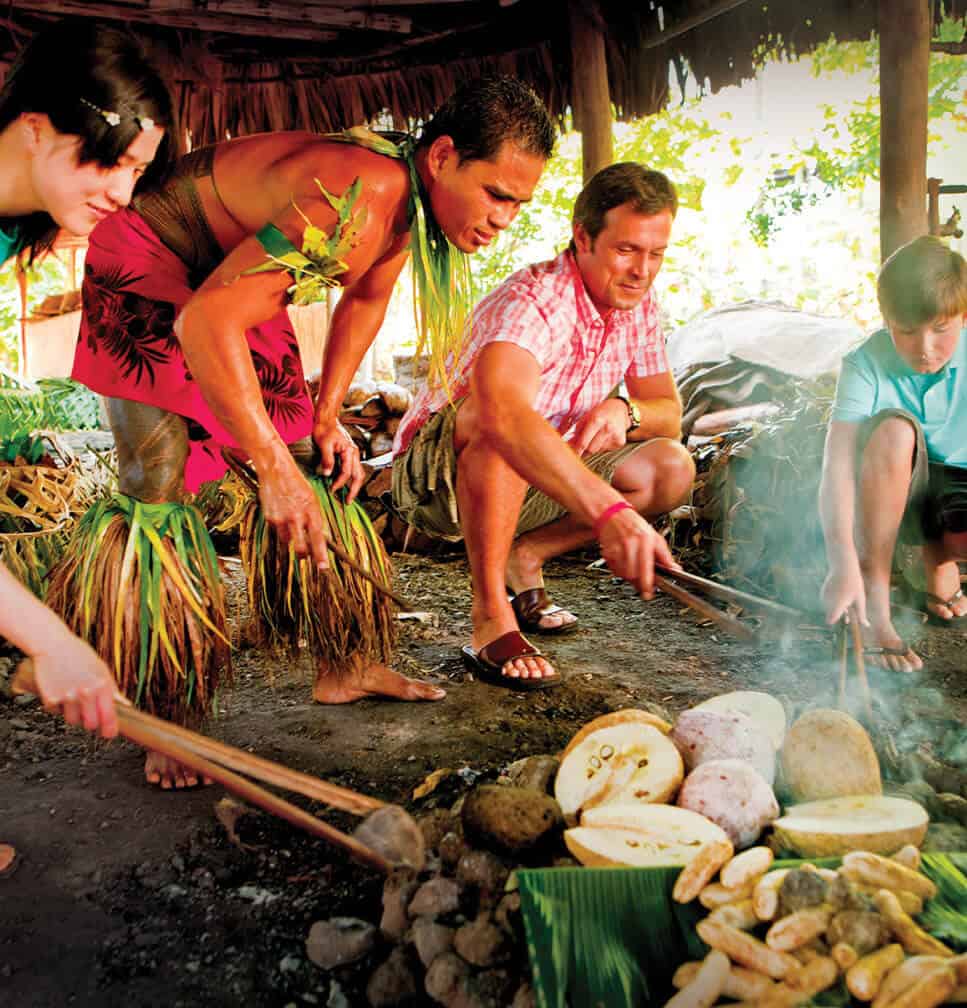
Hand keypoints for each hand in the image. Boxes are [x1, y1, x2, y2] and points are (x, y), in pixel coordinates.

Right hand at [31, 636, 120, 739]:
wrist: (53, 645)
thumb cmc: (79, 655)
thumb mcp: (101, 669)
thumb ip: (112, 689)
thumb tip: (126, 705)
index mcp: (102, 685)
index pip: (109, 715)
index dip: (110, 729)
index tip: (109, 734)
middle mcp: (86, 692)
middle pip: (91, 724)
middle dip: (90, 721)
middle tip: (88, 712)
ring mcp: (68, 696)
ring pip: (73, 720)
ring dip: (73, 714)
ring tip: (73, 697)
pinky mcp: (51, 697)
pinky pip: (56, 712)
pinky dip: (57, 706)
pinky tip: (60, 691)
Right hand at [255, 449, 329, 568]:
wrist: (276, 470)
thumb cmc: (297, 483)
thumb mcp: (312, 499)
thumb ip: (315, 518)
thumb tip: (320, 537)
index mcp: (311, 511)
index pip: (318, 538)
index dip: (321, 555)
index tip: (323, 568)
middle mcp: (297, 517)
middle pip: (301, 547)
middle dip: (305, 556)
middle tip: (306, 558)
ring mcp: (282, 519)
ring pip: (288, 542)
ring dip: (292, 542)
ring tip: (293, 531)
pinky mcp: (270, 518)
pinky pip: (277, 533)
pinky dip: (282, 531)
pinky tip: (283, 519)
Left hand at [312, 417, 364, 501]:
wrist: (326, 419)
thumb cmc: (325, 429)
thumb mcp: (324, 444)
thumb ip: (327, 460)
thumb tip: (327, 474)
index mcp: (350, 450)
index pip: (347, 472)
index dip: (340, 482)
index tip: (332, 489)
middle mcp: (354, 453)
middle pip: (358, 476)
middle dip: (354, 490)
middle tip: (348, 501)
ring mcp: (353, 454)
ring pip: (358, 473)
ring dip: (354, 485)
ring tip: (348, 495)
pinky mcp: (349, 455)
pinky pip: (353, 469)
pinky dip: (350, 478)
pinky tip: (344, 484)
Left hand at [569, 399, 628, 457]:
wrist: (621, 409)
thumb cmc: (601, 412)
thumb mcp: (587, 416)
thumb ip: (578, 431)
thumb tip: (569, 445)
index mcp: (597, 420)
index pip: (584, 442)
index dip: (577, 450)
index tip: (572, 455)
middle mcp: (608, 428)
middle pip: (591, 449)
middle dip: (584, 451)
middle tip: (579, 449)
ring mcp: (615, 436)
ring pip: (598, 450)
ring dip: (593, 447)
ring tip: (595, 437)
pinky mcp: (620, 442)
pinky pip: (606, 449)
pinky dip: (601, 446)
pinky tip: (604, 437)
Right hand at [597, 506, 678, 598]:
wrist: (614, 515)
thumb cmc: (635, 525)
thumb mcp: (655, 537)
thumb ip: (665, 556)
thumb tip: (675, 569)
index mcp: (644, 541)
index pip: (645, 567)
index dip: (646, 583)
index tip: (648, 593)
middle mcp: (630, 545)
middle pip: (633, 575)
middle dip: (638, 580)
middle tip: (642, 578)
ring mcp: (617, 549)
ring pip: (623, 574)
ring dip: (629, 575)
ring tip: (633, 565)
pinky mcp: (608, 553)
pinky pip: (614, 570)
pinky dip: (620, 570)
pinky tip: (623, 560)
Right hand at [822, 552, 867, 625]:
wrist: (843, 566)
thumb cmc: (854, 584)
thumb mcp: (860, 599)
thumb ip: (861, 614)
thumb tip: (866, 625)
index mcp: (836, 605)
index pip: (830, 620)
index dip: (838, 620)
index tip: (846, 619)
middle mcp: (827, 602)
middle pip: (832, 614)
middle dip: (840, 613)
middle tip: (850, 608)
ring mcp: (823, 597)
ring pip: (830, 608)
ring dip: (837, 606)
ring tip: (846, 596)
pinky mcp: (822, 592)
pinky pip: (828, 601)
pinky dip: (834, 600)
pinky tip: (841, 591)